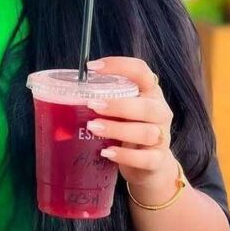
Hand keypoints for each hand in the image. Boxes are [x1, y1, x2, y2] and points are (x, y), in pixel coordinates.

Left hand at [85, 56, 176, 193]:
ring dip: (117, 129)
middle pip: (146, 106)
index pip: (141, 71)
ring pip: (146, 132)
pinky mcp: (158, 160)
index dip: (119, 65)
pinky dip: (125, 156)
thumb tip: (67, 93)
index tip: (91, 67)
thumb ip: (105, 100)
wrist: (152, 164)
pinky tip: (107, 152)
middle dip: (118, 105)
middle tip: (92, 104)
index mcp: (150, 93)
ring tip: (93, 127)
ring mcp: (162, 137)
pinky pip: (145, 158)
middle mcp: (160, 112)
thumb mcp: (121, 111)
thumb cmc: (130, 129)